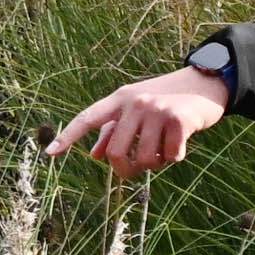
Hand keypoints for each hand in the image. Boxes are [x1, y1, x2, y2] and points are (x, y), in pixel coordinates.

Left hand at [48, 66, 232, 177]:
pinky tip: (181, 144)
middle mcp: (134, 103)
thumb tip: (94, 156)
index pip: (87, 118)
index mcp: (119, 99)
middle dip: (125, 169)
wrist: (205, 84)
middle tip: (135, 170)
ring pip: (145, 159)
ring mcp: (156, 110)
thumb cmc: (166, 101)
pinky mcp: (178, 119)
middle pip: (117, 153)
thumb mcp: (137, 111)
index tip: (50, 153)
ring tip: (163, 150)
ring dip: (155, 163)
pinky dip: (175, 157)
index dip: (68, 136)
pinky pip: (170, 157)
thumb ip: (115, 131)